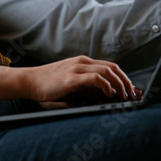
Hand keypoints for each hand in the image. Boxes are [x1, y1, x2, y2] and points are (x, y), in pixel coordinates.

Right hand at [20, 56, 138, 104]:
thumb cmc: (47, 85)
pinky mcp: (71, 77)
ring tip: (123, 95)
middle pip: (112, 67)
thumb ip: (84, 87)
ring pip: (107, 71)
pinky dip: (106, 85)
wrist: (28, 81)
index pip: (109, 66)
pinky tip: (109, 93)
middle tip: (131, 94)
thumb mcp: (69, 84)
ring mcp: (77, 68)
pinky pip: (95, 78)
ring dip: (119, 84)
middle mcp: (82, 62)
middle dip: (126, 81)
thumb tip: (101, 97)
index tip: (129, 89)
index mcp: (82, 62)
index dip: (122, 77)